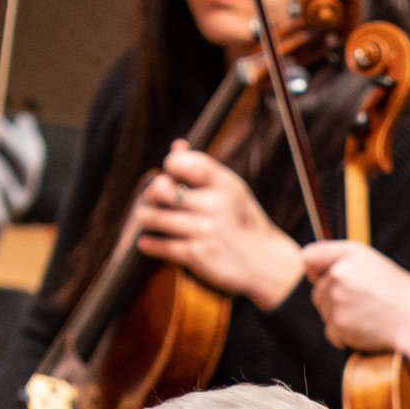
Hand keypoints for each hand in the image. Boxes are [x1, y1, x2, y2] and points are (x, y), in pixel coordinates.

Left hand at [131, 145, 305, 310]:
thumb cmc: (243, 222)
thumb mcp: (232, 190)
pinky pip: (162, 246)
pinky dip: (149, 244)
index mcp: (223, 183)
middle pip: (161, 188)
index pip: (182, 162)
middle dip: (150, 194)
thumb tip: (176, 145)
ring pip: (155, 218)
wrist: (265, 263)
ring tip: (144, 218)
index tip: (168, 175)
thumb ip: (204, 169)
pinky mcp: (197, 255)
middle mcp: (214, 204)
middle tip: (150, 200)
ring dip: (144, 218)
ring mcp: (205, 230)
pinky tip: (145, 243)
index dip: (170, 166)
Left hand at [302, 239, 409, 355]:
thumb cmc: (398, 294)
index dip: (315, 270)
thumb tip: (312, 274)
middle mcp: (339, 273)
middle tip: (364, 303)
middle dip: (334, 300)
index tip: (324, 278)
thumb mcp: (373, 266)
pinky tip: (367, 329)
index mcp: (350, 253)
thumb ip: (344, 265)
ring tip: (368, 315)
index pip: (310, 257)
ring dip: (340, 318)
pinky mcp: (338, 323)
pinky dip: (345, 335)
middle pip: (317, 291)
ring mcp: (337, 299)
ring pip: (324, 312)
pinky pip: (331, 333)